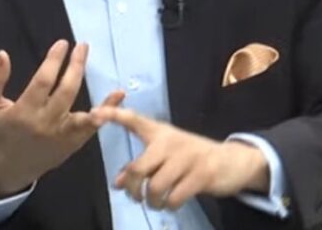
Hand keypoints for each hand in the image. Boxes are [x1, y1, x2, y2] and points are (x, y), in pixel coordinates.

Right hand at [0, 40, 123, 198]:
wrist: (10, 168)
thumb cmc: (0, 131)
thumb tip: (3, 54)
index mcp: (24, 112)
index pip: (43, 82)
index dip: (54, 61)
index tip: (62, 44)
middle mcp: (45, 124)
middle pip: (66, 91)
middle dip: (76, 66)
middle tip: (82, 46)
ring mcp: (62, 135)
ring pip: (81, 111)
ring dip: (90, 84)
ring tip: (102, 72)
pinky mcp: (73, 143)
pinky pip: (92, 126)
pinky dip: (107, 110)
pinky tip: (118, 94)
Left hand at [91, 107, 268, 209]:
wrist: (228, 161)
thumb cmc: (189, 157)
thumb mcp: (164, 156)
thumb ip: (141, 166)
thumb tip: (117, 184)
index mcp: (159, 132)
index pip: (133, 119)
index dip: (113, 116)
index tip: (93, 114)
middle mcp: (170, 141)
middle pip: (139, 168)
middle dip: (133, 189)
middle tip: (136, 197)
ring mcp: (186, 158)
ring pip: (154, 187)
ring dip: (151, 201)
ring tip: (156, 201)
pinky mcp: (199, 175)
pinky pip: (173, 198)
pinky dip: (169, 205)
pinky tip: (171, 202)